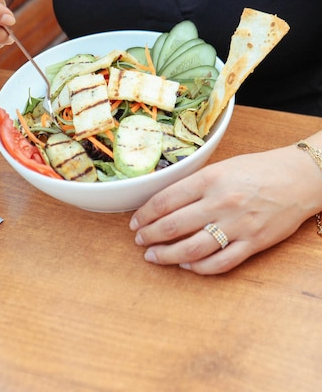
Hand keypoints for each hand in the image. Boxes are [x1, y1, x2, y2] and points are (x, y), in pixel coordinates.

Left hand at [129, 144, 321, 273]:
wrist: (298, 178)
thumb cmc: (259, 169)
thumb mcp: (222, 166)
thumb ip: (195, 184)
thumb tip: (165, 202)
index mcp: (210, 179)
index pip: (166, 200)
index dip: (145, 213)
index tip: (136, 220)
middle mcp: (221, 203)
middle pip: (173, 226)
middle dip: (150, 235)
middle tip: (139, 240)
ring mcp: (237, 226)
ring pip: (192, 249)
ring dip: (167, 255)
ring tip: (153, 256)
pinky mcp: (253, 244)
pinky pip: (220, 263)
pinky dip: (199, 268)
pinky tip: (186, 266)